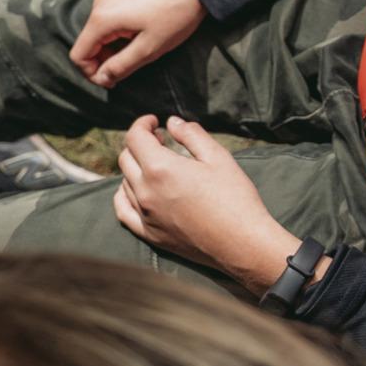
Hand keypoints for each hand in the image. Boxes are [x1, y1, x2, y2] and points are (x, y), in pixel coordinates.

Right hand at [69, 0, 205, 89]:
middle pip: (87, 42)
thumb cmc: (175, 15)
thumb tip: (102, 78)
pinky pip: (108, 17)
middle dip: (103, 59)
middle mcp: (100, 2)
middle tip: (129, 67)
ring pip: (98, 30)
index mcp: (102, 18)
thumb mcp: (149, 48)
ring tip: (139, 47)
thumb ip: (120, 66)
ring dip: (112, 45)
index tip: (112, 80)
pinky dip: (117, 31)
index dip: (92, 73)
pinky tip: (140, 32)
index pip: (79, 55)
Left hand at [113, 115, 309, 291]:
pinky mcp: (149, 234)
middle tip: (160, 141)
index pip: (135, 137)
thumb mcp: (218, 157)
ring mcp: (145, 214)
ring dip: (136, 167)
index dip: (142, 124)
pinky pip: (123, 210)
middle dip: (140, 143)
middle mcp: (145, 191)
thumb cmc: (235, 198)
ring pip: (125, 181)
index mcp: (160, 168)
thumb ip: (191, 135)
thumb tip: (171, 122)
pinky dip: (124, 194)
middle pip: (126, 158)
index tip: (154, 122)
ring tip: (156, 164)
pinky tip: (135, 189)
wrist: (242, 244)